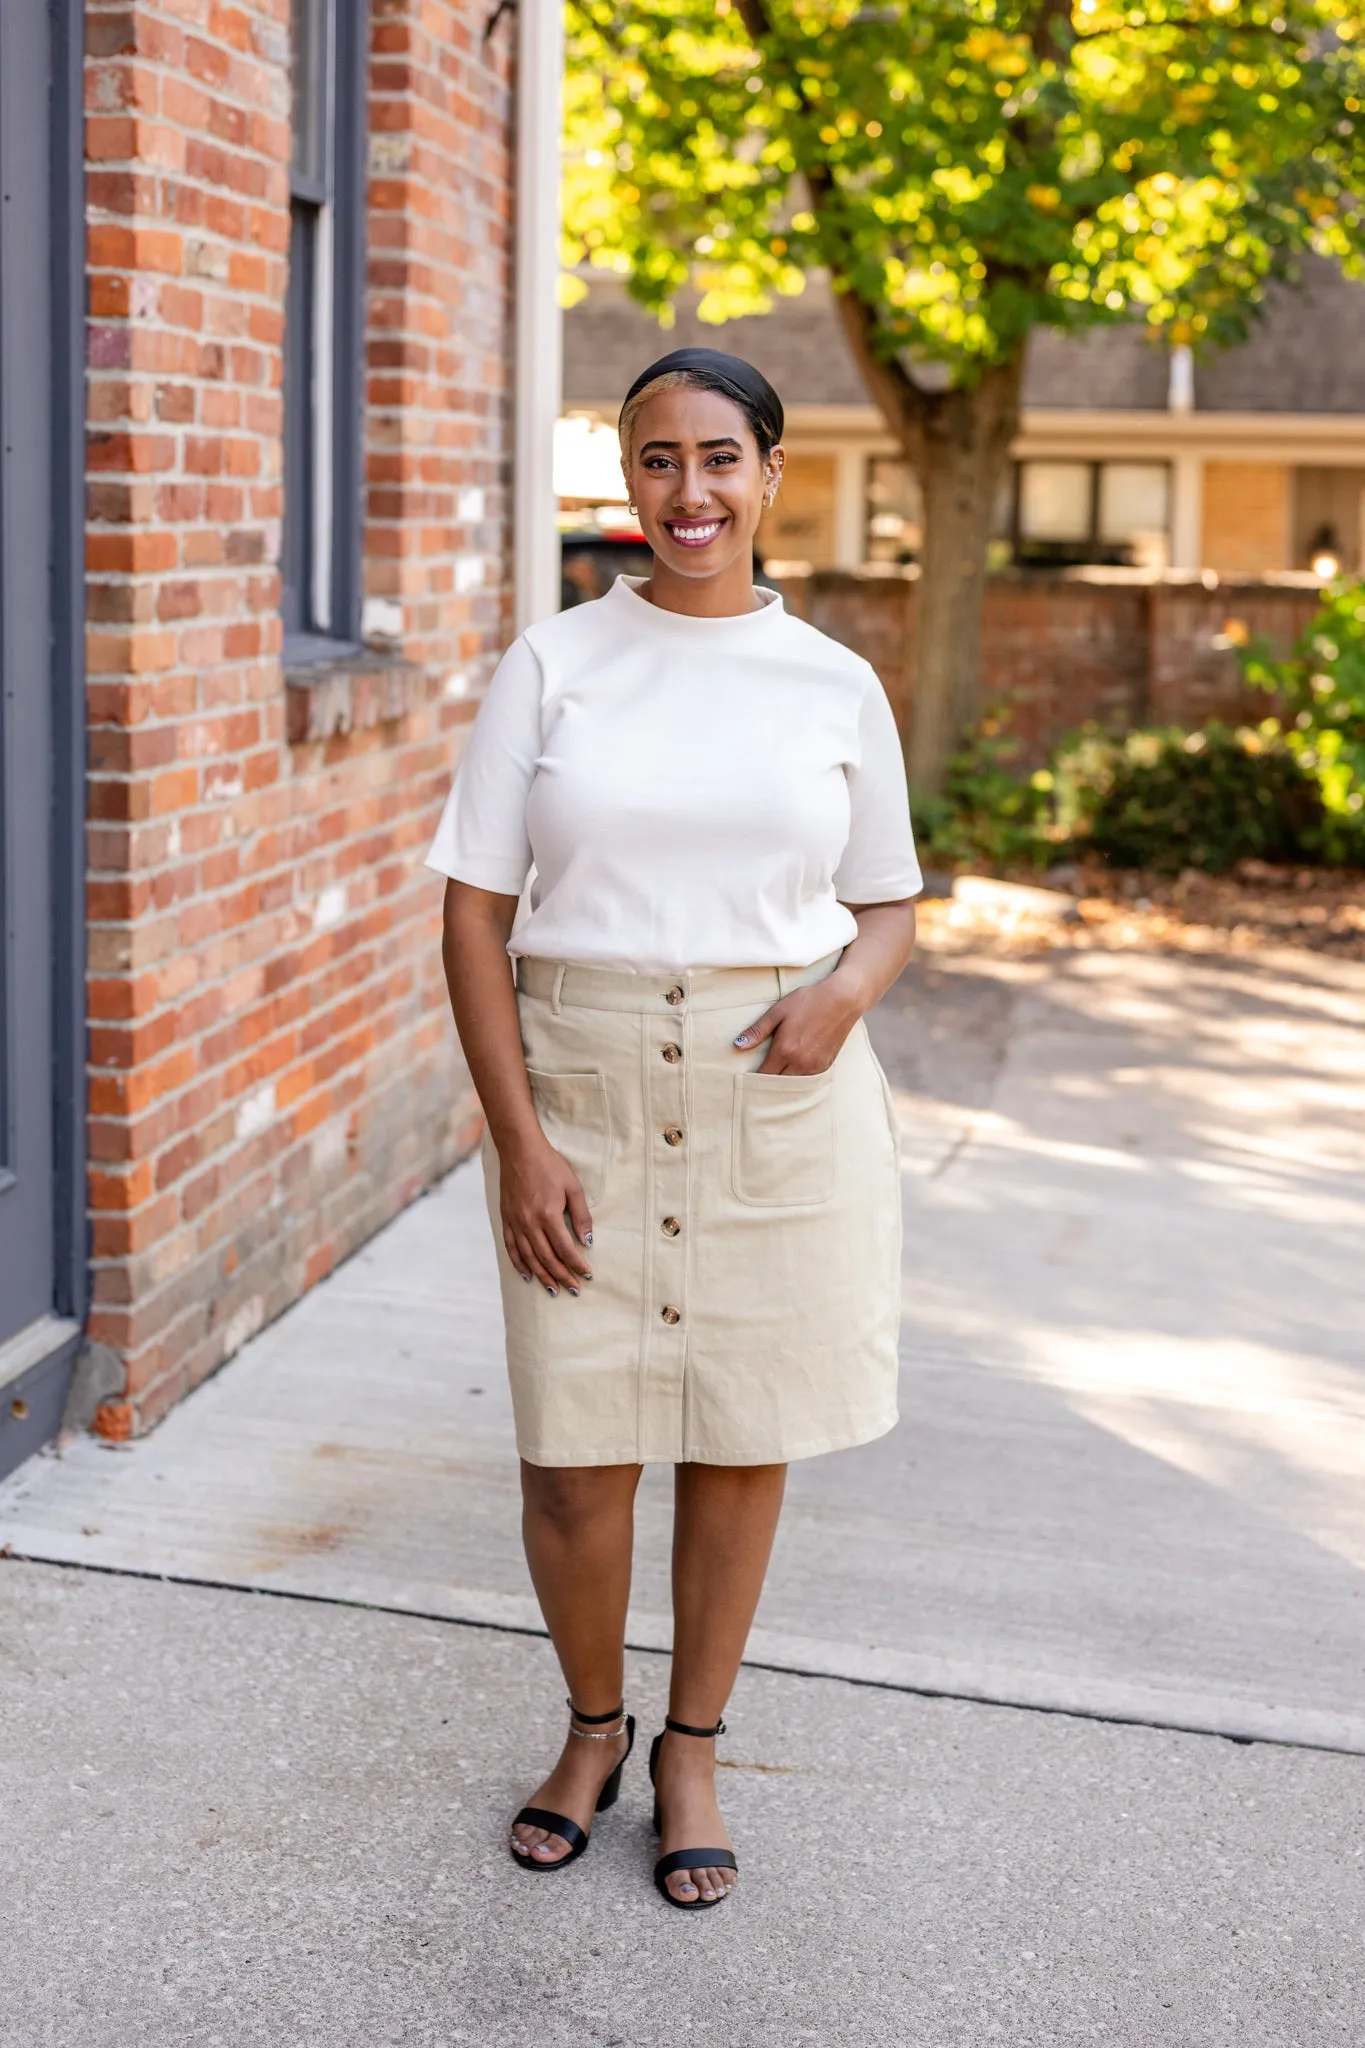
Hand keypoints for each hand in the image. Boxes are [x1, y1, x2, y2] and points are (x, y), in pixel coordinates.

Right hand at [498, 1134, 593, 1296]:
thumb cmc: (550, 1166)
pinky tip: (528, 1275)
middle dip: (562, 1276)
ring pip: (529, 1258)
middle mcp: (529, 1223)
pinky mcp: (506, 1219)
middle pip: (547, 1258)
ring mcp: (515, 1222)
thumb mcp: (573, 1187)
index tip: (587, 1275)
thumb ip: (581, 1216)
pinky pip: (511, 1248)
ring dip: (542, 1276)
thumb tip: (588, 1242)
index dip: (576, 1264)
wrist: (520, 1150)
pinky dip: (519, 1264)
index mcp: (548, 1215)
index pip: (565, 1249)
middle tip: (574, 1290)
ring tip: (554, 1290)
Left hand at [733, 973, 863, 1074]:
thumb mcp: (778, 1012)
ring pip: (793, 1086)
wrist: (842, 999)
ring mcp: (815, 1066)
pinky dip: (797, 1080)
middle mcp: (800, 1062)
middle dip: (766, 1086)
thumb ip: (757, 1030)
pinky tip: (790, 1075)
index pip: (763, 1076)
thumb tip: (737, 1045)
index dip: (753, 1081)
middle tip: (756, 1085)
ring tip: (772, 1082)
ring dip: (782, 1086)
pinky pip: (807, 1081)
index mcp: (785, 1050)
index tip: (746, 1080)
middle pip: (777, 1085)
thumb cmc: (808, 1001)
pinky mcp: (826, 1065)